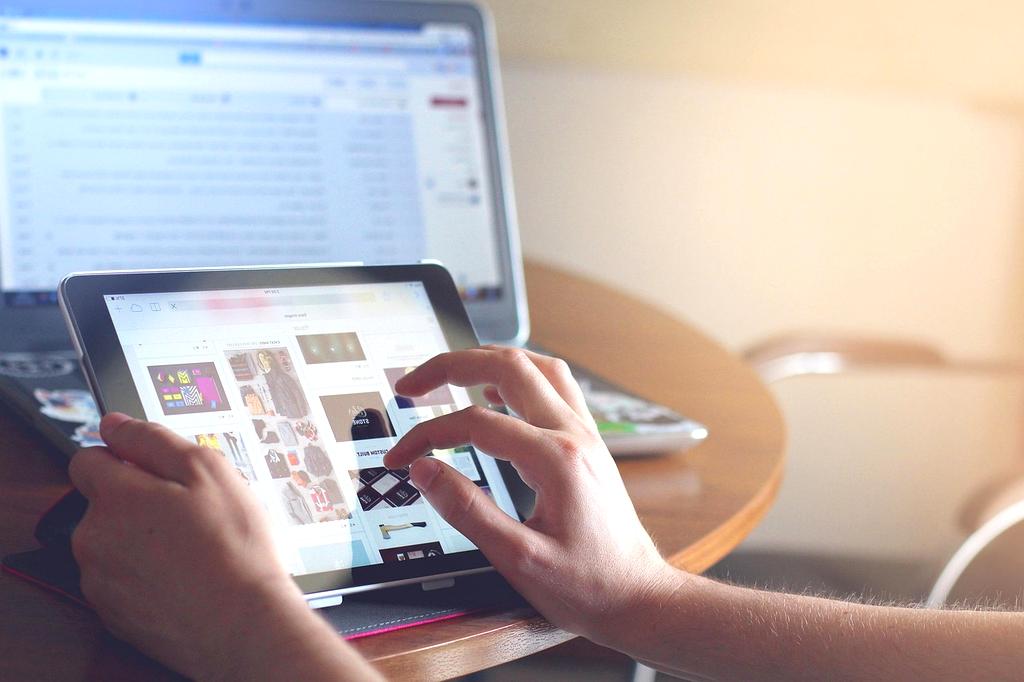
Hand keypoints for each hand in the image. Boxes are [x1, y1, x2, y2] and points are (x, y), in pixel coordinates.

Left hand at [70, 414, 378, 680]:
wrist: (241, 623)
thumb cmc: (232, 547)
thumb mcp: (209, 470)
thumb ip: (154, 440)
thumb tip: (116, 425)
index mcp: (115, 496)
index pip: (87, 458)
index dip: (123, 457)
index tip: (154, 469)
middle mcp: (94, 537)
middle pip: (102, 501)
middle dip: (137, 500)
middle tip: (188, 510)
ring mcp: (99, 578)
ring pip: (112, 541)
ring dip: (141, 538)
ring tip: (191, 546)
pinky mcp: (112, 612)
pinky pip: (121, 578)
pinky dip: (145, 573)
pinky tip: (182, 574)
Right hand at [383, 347, 673, 642]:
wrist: (639, 597)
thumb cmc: (588, 585)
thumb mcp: (518, 559)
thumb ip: (468, 511)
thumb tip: (426, 471)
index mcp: (556, 459)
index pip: (476, 423)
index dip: (428, 434)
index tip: (402, 457)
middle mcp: (575, 434)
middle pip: (509, 366)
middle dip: (452, 365)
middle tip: (412, 384)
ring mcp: (586, 434)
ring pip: (536, 366)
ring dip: (488, 360)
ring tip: (449, 373)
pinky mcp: (589, 443)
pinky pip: (554, 386)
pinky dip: (518, 377)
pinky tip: (495, 393)